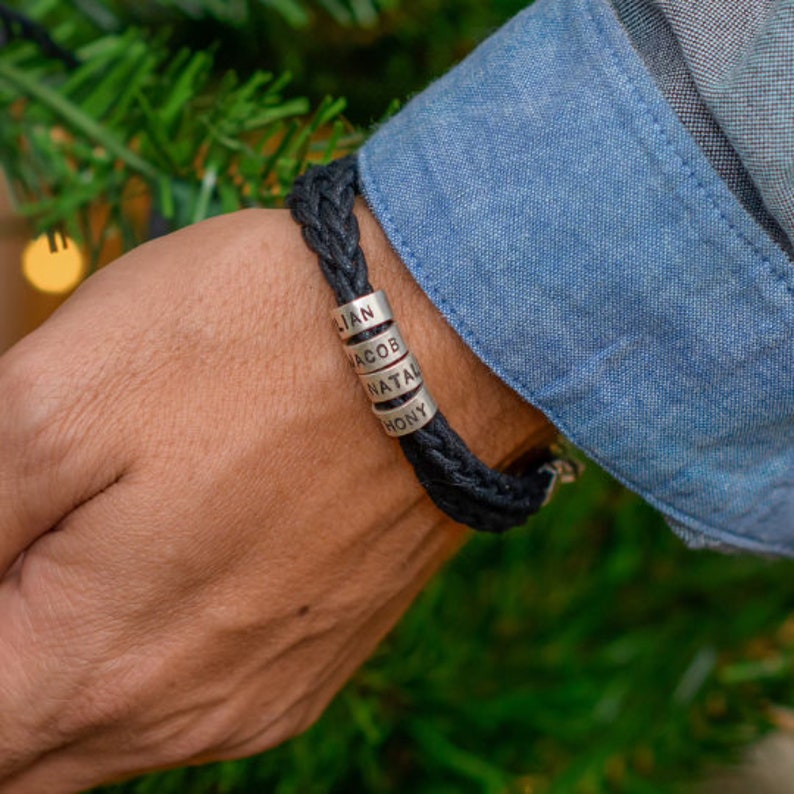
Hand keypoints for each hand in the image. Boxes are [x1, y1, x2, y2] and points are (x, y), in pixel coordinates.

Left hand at [0, 204, 552, 791]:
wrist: (440, 335)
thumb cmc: (253, 342)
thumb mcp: (58, 397)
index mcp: (93, 666)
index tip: (10, 542)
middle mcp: (182, 717)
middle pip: (25, 737)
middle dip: (8, 648)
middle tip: (40, 531)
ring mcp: (259, 697)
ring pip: (107, 725)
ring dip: (72, 652)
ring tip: (101, 534)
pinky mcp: (313, 660)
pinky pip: (193, 697)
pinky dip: (151, 650)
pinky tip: (180, 553)